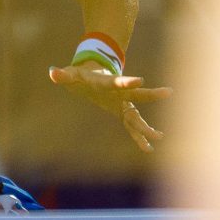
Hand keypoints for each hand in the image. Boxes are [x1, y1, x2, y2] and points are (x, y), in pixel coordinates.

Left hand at [48, 60, 169, 153]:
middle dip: (151, 94)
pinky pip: (132, 126)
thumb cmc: (80, 76)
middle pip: (137, 94)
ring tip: (159, 136)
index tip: (140, 80)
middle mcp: (120, 92)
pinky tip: (148, 148)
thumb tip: (52, 72)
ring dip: (146, 125)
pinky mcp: (123, 112)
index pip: (118, 81)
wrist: (91, 76)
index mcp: (107, 82)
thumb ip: (63, 75)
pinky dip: (139, 136)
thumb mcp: (71, 75)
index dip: (127, 81)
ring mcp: (123, 103)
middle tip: (168, 91)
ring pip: (137, 114)